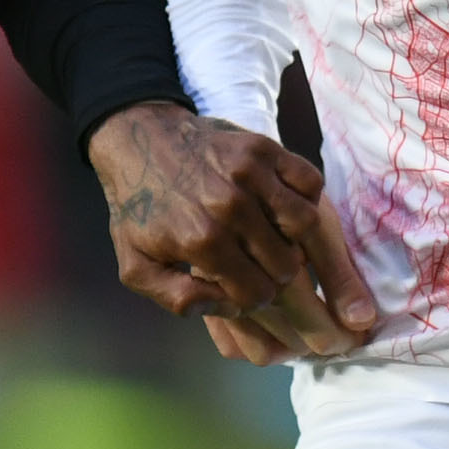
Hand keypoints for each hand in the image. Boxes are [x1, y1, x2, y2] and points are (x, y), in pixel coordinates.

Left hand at [86, 103, 377, 361]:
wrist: (139, 142)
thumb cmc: (140, 209)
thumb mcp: (137, 266)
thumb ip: (176, 298)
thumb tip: (227, 306)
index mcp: (201, 241)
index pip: (257, 294)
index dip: (250, 299)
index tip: (240, 286)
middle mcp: (229, 207)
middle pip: (285, 266)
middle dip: (272, 274)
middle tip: (256, 264)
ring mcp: (250, 173)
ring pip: (305, 225)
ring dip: (293, 239)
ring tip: (272, 238)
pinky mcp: (264, 148)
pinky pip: (311, 183)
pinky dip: (305, 199)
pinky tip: (281, 207)